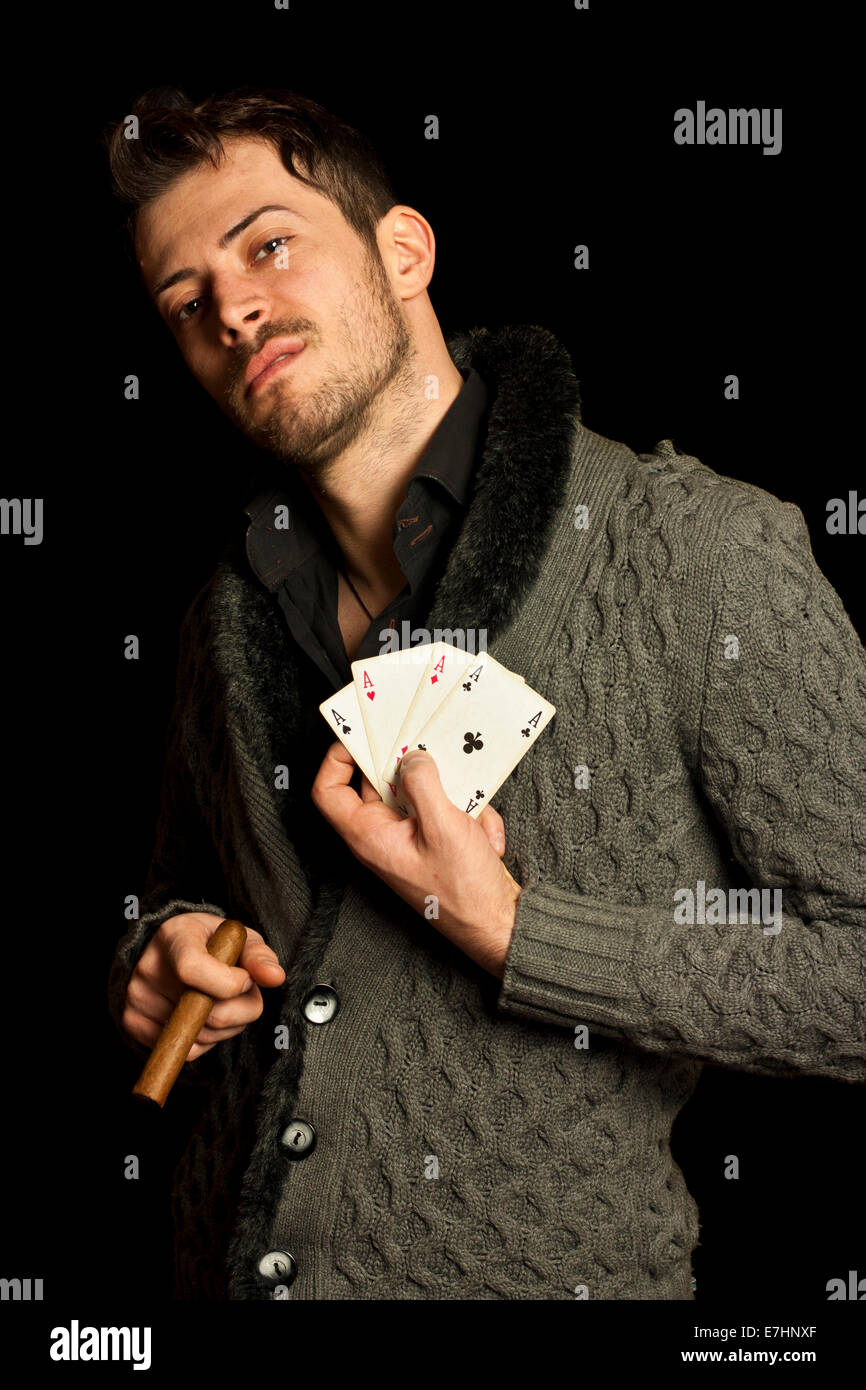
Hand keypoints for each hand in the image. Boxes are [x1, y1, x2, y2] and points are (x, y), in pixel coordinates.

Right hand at [121, 911, 285, 1060]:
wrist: (171, 950)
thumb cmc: (210, 943)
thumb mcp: (239, 938)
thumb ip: (259, 956)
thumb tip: (275, 977)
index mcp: (174, 936)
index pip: (192, 969)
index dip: (229, 983)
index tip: (244, 979)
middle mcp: (149, 967)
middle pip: (206, 1013)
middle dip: (240, 1010)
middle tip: (239, 992)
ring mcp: (138, 998)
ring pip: (201, 1037)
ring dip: (225, 1027)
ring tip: (219, 1001)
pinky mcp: (134, 1023)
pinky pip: (186, 1051)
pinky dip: (205, 1041)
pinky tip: (202, 1016)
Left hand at [311, 742, 520, 977]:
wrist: (499, 924)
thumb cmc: (464, 890)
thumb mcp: (443, 827)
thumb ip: (422, 785)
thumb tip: (413, 759)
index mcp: (369, 836)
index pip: (329, 792)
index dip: (337, 759)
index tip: (360, 735)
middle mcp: (383, 836)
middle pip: (381, 782)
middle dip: (413, 768)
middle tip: (430, 747)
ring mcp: (410, 837)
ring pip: (422, 793)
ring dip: (454, 798)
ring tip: (473, 819)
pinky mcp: (434, 839)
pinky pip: (446, 810)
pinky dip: (470, 817)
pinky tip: (485, 838)